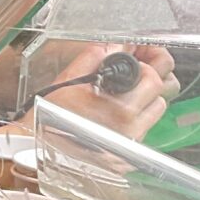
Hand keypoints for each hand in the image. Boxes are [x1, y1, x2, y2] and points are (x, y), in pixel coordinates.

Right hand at [45, 43, 177, 140]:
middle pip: (162, 93)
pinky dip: (137, 115)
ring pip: (156, 111)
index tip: (137, 53)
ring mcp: (130, 142)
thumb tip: (116, 45)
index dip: (147, 59)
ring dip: (147, 97)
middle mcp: (130, 128)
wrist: (37, 147)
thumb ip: (96, 57)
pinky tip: (117, 110)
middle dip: (150, 76)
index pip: (154, 76)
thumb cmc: (49, 116)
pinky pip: (144, 128)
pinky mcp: (127, 154)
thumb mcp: (70, 79)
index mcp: (120, 107)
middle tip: (135, 69)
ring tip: (125, 92)